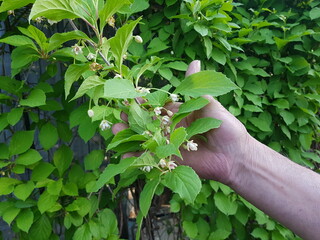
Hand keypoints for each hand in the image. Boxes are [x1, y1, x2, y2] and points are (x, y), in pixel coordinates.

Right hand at [112, 60, 249, 184]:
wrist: (235, 156)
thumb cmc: (225, 128)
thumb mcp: (210, 104)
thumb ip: (196, 87)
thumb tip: (195, 62)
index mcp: (179, 114)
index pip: (157, 106)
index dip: (144, 102)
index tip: (131, 97)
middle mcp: (171, 129)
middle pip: (148, 123)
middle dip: (133, 118)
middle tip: (120, 114)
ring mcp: (169, 145)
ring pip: (146, 139)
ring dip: (130, 136)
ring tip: (116, 130)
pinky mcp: (170, 161)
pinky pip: (151, 159)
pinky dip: (137, 158)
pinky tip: (124, 154)